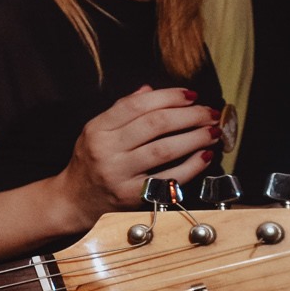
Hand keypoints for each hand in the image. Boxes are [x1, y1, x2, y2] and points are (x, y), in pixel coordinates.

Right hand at [55, 86, 217, 223]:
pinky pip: (169, 178)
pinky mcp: (133, 196)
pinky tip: (205, 155)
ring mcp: (120, 174)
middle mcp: (107, 150)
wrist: (76, 199)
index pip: (136, 105)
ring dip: (195, 137)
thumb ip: (122, 110)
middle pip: (155, 125)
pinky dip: (192, 166)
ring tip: (213, 131)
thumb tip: (151, 90)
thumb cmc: (91, 161)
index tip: (191, 94)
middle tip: (210, 112)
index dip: (168, 97)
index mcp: (98, 129)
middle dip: (190, 115)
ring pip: (165, 149)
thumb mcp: (97, 130)